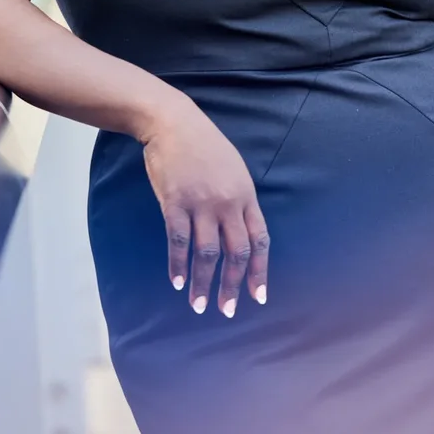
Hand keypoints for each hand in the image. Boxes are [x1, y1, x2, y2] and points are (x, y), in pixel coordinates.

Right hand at [142, 92, 269, 317]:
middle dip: (232, 285)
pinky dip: (178, 265)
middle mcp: (228, 202)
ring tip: (199, 305)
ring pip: (207, 253)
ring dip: (204, 283)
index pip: (259, 240)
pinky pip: (178, 241)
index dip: (259, 271)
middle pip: (236, 252)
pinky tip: (177, 282)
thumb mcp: (233, 170)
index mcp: (246, 195)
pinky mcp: (175, 202)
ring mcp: (201, 203)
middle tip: (227, 311)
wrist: (174, 122)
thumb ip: (238, 201)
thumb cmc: (204, 145)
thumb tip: (238, 232)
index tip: (258, 296)